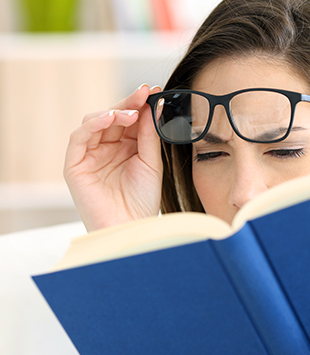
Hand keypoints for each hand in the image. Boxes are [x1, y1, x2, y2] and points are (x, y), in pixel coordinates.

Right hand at [65, 84, 162, 231]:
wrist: (132, 228)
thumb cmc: (143, 200)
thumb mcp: (151, 162)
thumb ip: (149, 135)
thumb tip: (152, 105)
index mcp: (126, 148)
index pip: (130, 120)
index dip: (140, 105)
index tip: (154, 91)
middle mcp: (107, 149)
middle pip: (113, 117)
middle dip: (129, 103)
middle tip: (144, 92)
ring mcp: (90, 155)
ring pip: (95, 122)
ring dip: (113, 112)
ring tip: (132, 111)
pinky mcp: (75, 164)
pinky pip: (79, 137)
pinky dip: (93, 124)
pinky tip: (111, 118)